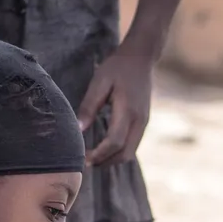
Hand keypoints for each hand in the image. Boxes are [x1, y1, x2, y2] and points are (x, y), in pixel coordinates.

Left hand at [76, 47, 153, 166]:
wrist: (141, 58)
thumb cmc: (117, 68)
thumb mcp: (99, 82)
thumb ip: (89, 106)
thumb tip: (79, 129)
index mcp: (128, 111)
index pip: (114, 142)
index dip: (99, 154)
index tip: (84, 158)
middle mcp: (139, 121)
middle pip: (125, 153)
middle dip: (106, 162)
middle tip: (86, 163)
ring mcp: (144, 123)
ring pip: (130, 152)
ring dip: (112, 159)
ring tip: (94, 158)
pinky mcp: (143, 123)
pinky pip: (132, 144)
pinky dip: (119, 152)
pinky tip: (105, 148)